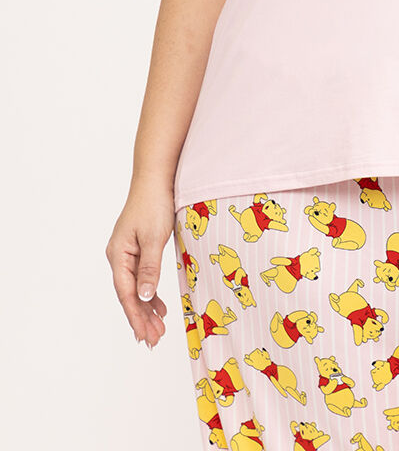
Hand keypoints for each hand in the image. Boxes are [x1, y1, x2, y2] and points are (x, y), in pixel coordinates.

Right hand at [105, 181, 175, 348]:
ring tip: (158, 330)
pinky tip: (159, 306)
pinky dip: (151, 293)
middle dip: (141, 319)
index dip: (136, 317)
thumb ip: (150, 269)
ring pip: (136, 288)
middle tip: (154, 341)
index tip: (145, 337)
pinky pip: (142, 277)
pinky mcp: (138, 248)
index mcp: (118, 255)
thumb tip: (145, 298)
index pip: (126, 294)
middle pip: (129, 294)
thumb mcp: (153, 238)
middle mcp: (119, 257)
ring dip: (147, 309)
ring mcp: (127, 253)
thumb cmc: (153, 204)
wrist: (155, 178)